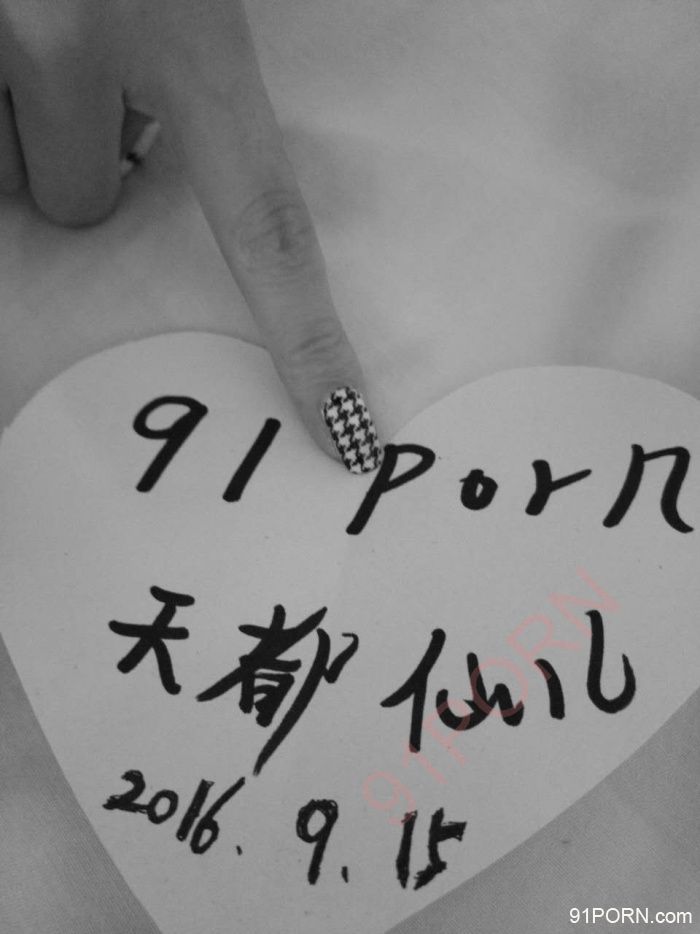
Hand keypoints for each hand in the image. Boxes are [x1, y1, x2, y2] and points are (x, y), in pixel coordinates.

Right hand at [0, 0, 381, 472]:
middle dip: (80, 155)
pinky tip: (6, 42)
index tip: (344, 434)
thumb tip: (155, 135)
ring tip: (28, 27)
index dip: (308, 342)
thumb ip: (199, 57)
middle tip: (71, 56)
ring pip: (10, 163)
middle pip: (81, 196)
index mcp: (186, 26)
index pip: (266, 228)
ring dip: (18, 120)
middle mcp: (70, 33)